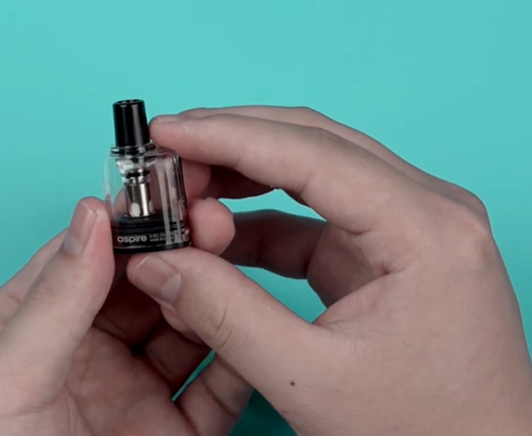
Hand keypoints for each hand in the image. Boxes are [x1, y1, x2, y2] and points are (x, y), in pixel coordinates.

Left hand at [0, 196, 251, 435]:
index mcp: (31, 328)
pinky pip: (216, 390)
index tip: (169, 194)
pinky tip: (249, 334)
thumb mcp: (2, 380)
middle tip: (215, 225)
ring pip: (186, 330)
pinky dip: (238, 360)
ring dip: (211, 300)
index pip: (87, 256)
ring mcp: (133, 394)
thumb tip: (92, 214)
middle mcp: (87, 354)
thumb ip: (51, 301)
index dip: (128, 222)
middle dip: (180, 254)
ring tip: (233, 273)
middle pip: (144, 287)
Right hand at [127, 106, 531, 435]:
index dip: (228, 135)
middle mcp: (429, 210)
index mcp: (426, 230)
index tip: (166, 132)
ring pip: (314, 173)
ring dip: (246, 176)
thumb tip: (156, 263)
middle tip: (167, 156)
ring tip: (185, 190)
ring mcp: (412, 228)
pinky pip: (318, 218)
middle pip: (314, 145)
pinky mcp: (391, 251)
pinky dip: (264, 221)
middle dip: (233, 143)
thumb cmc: (425, 433)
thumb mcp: (310, 380)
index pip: (311, 154)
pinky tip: (220, 233)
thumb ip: (224, 315)